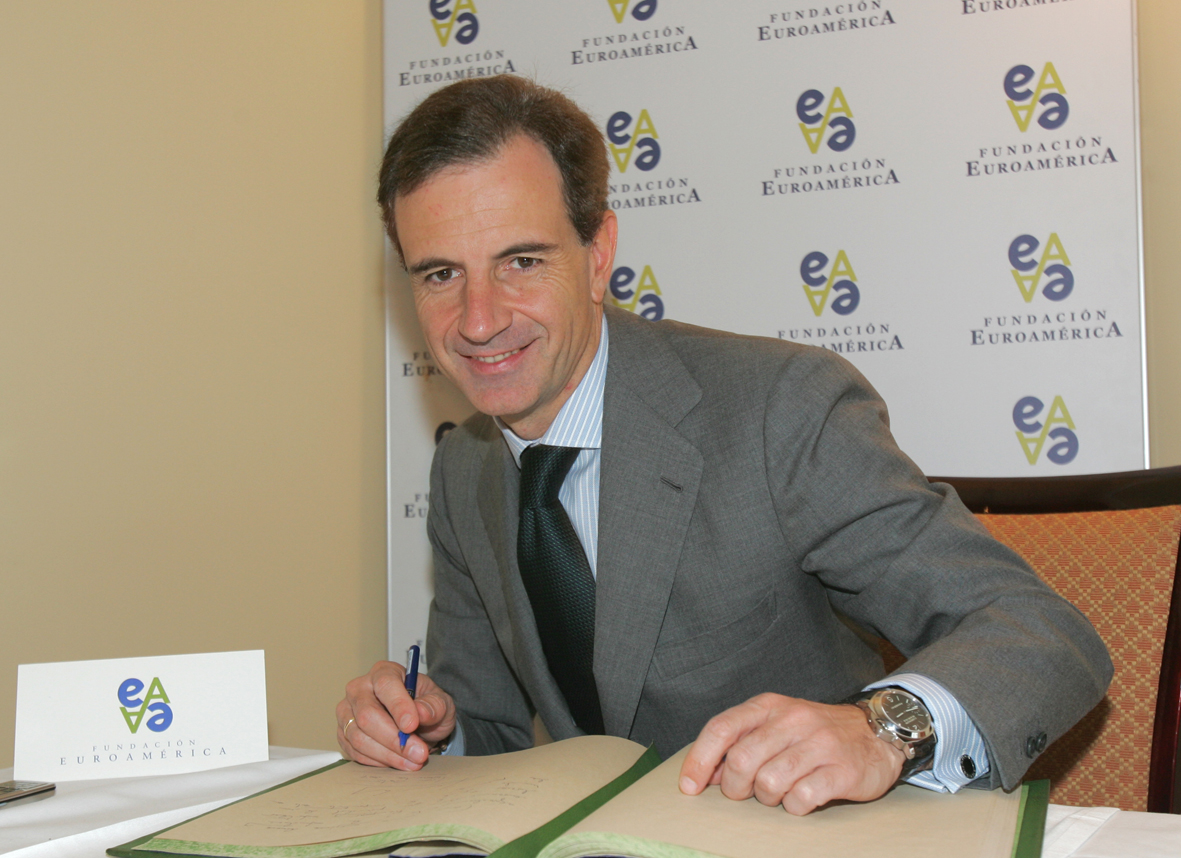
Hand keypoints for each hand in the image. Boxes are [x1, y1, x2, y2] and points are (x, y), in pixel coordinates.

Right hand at [336, 661, 456, 770]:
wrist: (416, 722)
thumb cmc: (425, 706)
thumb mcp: (440, 702)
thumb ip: (433, 706)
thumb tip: (420, 713)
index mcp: (384, 672)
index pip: (385, 684)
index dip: (398, 706)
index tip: (412, 725)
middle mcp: (360, 689)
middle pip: (367, 715)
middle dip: (394, 739)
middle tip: (418, 753)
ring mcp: (348, 712)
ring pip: (359, 737)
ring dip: (388, 755)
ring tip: (413, 761)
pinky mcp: (343, 734)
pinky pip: (355, 752)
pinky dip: (378, 762)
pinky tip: (397, 761)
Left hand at [678, 693, 903, 815]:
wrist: (877, 732)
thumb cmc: (816, 733)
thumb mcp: (776, 725)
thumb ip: (742, 743)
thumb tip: (706, 773)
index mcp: (769, 706)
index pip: (722, 728)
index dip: (700, 759)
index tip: (689, 787)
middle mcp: (792, 719)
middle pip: (741, 760)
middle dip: (736, 788)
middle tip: (748, 793)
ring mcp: (819, 743)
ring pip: (769, 782)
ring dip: (767, 798)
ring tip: (780, 793)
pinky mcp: (842, 770)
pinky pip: (801, 799)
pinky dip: (795, 806)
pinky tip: (803, 798)